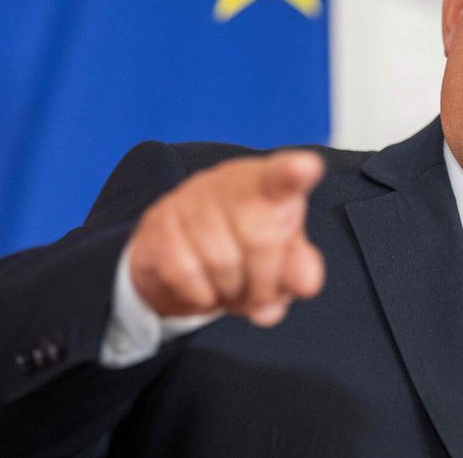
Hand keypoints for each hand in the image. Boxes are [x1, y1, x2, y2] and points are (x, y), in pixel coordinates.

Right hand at [126, 151, 325, 326]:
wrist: (179, 258)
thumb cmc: (243, 249)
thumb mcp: (281, 259)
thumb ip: (301, 267)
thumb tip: (305, 284)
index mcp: (267, 183)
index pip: (282, 175)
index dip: (293, 173)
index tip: (305, 168)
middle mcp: (227, 182)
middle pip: (260, 238)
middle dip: (265, 281)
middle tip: (261, 294)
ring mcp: (188, 199)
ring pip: (222, 261)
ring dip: (233, 293)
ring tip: (233, 290)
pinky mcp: (157, 224)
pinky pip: (185, 273)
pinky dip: (201, 295)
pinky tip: (205, 289)